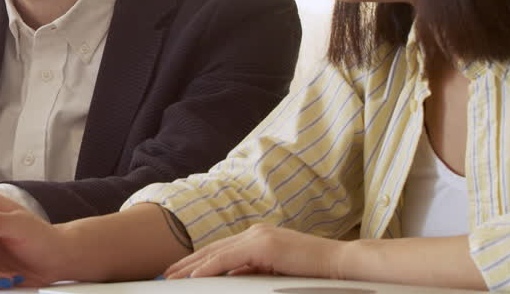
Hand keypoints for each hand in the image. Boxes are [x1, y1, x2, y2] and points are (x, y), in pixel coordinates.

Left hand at [164, 224, 348, 279]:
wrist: (341, 263)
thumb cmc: (314, 269)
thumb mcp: (277, 269)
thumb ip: (254, 270)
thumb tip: (231, 278)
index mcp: (258, 237)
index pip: (221, 249)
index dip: (199, 260)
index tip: (181, 271)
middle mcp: (255, 232)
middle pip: (213, 249)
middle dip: (188, 262)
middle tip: (168, 274)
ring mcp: (258, 237)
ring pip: (216, 253)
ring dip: (192, 266)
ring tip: (174, 277)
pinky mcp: (264, 246)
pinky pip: (229, 260)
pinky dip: (210, 268)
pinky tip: (196, 277)